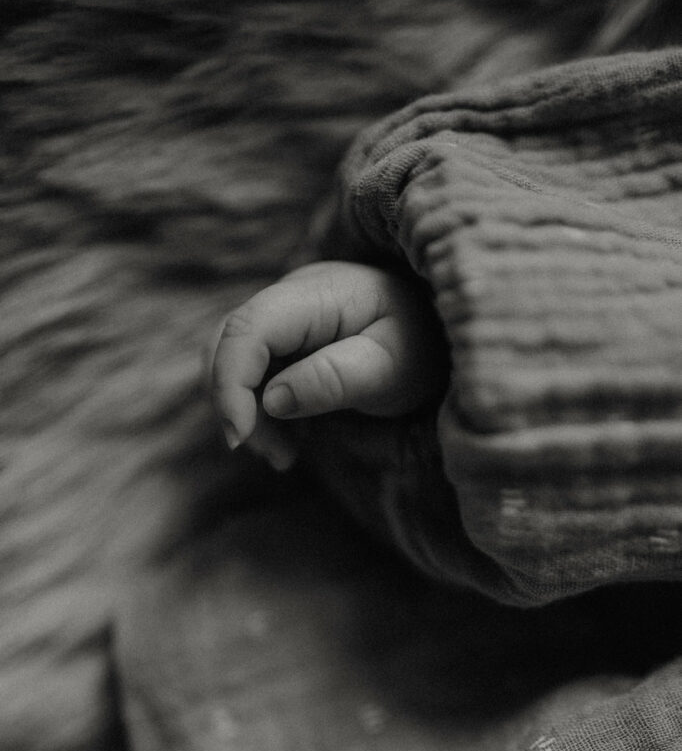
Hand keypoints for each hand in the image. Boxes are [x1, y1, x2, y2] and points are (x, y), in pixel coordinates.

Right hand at [210, 261, 448, 469]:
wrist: (437, 337)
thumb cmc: (422, 349)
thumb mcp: (391, 370)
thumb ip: (334, 380)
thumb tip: (272, 400)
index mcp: (316, 294)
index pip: (248, 329)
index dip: (231, 381)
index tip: (240, 436)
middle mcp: (289, 299)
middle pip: (227, 344)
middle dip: (236, 404)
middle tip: (276, 456)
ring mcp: (284, 320)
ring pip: (233, 363)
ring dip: (247, 414)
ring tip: (285, 455)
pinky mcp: (284, 345)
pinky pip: (252, 377)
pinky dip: (260, 414)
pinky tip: (291, 442)